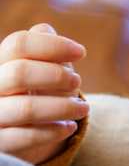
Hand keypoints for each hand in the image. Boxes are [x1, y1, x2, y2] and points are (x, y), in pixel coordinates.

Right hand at [0, 23, 88, 165]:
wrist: (21, 134)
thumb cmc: (37, 94)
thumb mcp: (42, 71)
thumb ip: (43, 50)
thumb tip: (45, 29)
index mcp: (0, 64)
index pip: (18, 44)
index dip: (52, 45)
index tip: (81, 52)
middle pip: (20, 72)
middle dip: (56, 76)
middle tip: (77, 82)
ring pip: (27, 108)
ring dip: (63, 107)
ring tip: (83, 108)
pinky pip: (25, 137)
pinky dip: (53, 131)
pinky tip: (68, 127)